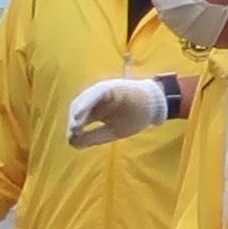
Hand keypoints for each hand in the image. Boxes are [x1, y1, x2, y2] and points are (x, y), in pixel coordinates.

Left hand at [64, 71, 181, 147]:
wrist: (156, 105)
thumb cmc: (134, 117)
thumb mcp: (113, 131)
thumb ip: (94, 136)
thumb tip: (72, 142)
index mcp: (96, 110)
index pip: (81, 118)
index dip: (74, 127)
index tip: (71, 137)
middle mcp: (96, 99)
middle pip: (79, 108)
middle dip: (75, 120)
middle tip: (73, 132)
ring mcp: (103, 91)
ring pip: (85, 99)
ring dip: (79, 110)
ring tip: (75, 124)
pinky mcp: (111, 86)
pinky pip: (96, 93)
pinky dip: (87, 102)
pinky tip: (81, 113)